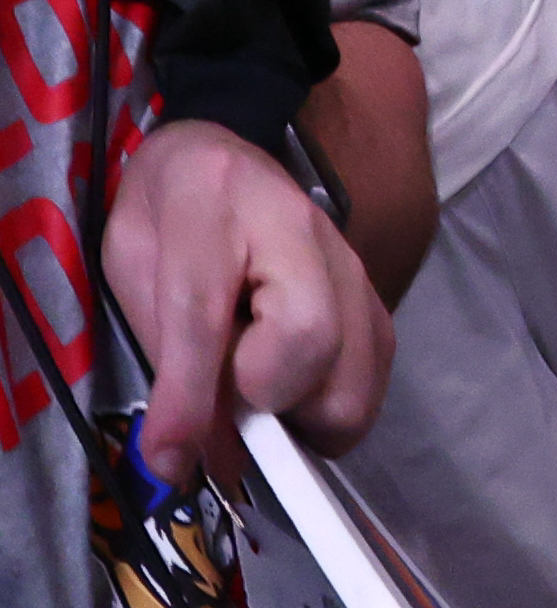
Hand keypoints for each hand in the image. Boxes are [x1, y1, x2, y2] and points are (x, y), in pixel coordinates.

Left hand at [105, 122, 390, 487]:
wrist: (224, 146)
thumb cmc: (166, 211)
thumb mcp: (131, 265)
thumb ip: (162, 351)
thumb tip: (180, 460)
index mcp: (216, 211)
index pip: (207, 316)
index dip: (190, 397)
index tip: (173, 461)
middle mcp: (306, 235)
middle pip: (313, 346)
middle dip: (265, 401)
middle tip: (228, 405)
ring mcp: (353, 265)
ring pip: (356, 378)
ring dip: (304, 415)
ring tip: (259, 400)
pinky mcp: (374, 294)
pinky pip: (373, 375)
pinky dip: (332, 403)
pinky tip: (292, 389)